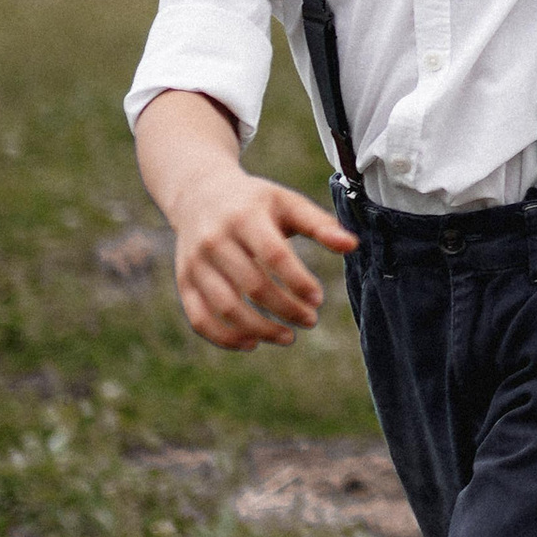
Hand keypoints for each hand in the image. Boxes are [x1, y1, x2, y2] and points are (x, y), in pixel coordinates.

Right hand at [164, 168, 356, 350]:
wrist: (199, 194)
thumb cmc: (254, 202)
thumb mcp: (287, 203)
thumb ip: (320, 224)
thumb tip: (353, 245)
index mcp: (245, 216)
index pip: (274, 255)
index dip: (298, 281)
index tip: (319, 298)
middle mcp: (215, 240)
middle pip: (252, 285)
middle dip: (286, 309)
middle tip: (310, 320)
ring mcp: (195, 263)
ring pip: (226, 307)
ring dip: (260, 329)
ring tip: (288, 337)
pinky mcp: (184, 281)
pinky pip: (200, 318)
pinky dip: (225, 338)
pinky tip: (252, 343)